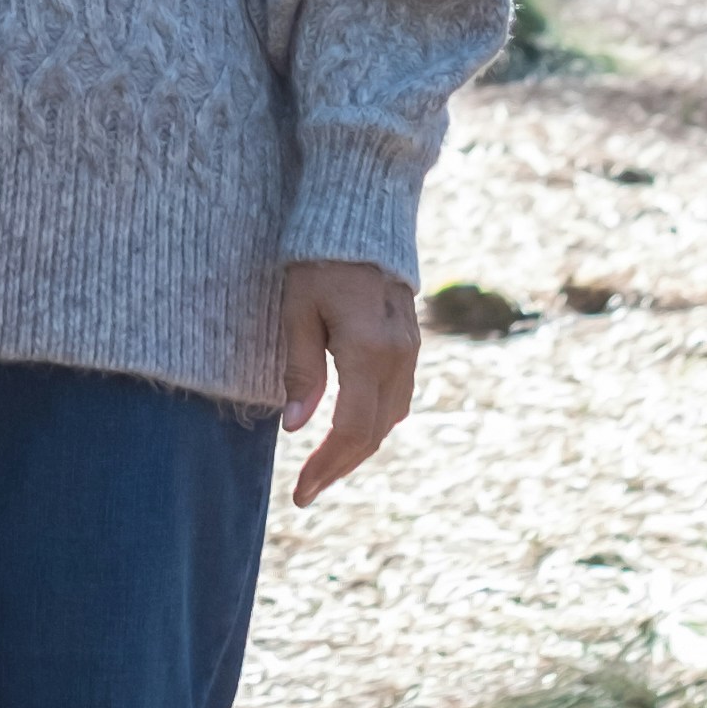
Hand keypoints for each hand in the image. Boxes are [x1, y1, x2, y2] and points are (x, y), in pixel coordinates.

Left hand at [280, 260, 420, 507]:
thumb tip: (295, 428)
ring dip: (358, 448)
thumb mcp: (297, 310)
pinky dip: (374, 423)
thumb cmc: (319, 259)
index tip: (301, 492)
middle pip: (374, 434)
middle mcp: (398, 357)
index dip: (326, 466)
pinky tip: (349, 429)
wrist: (361, 215)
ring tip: (323, 467)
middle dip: (340, 467)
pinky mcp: (411, 343)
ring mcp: (410, 351)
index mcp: (368, 350)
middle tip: (307, 491)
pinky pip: (398, 398)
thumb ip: (300, 369)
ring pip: (390, 420)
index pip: (351, 429)